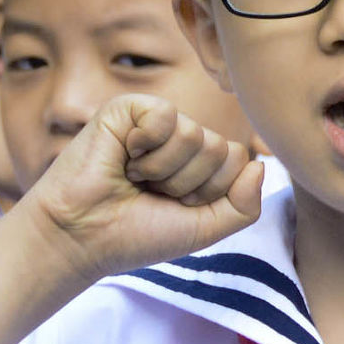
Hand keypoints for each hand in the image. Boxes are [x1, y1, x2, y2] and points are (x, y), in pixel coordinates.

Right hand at [16, 96, 263, 287]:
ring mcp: (157, 122)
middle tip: (151, 192)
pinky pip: (167, 116)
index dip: (210, 192)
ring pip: (197, 135)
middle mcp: (182, 140)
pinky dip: (147, 146)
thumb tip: (260, 164)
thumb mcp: (204, 229)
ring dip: (164, 170)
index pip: (239, 160)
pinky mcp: (130, 108)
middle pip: (220, 148)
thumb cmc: (137, 234)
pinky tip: (124, 156)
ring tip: (135, 178)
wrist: (83, 235)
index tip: (175, 206)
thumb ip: (244, 206)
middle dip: (187, 183)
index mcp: (201, 165)